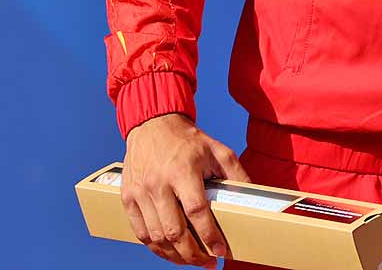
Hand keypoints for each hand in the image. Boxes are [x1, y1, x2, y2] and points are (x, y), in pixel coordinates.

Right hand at [121, 113, 249, 264]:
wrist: (153, 126)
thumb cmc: (189, 141)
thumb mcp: (219, 151)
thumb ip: (237, 175)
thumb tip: (254, 197)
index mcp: (183, 171)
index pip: (197, 212)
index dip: (209, 235)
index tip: (221, 251)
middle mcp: (158, 184)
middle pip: (174, 231)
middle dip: (193, 254)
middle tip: (209, 262)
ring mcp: (140, 192)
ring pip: (155, 237)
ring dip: (174, 256)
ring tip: (192, 261)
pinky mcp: (128, 198)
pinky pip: (140, 232)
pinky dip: (154, 248)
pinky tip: (169, 253)